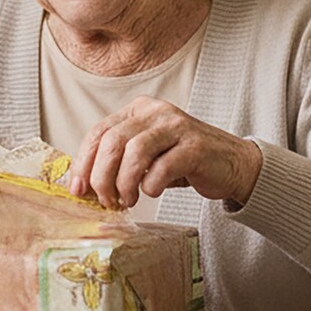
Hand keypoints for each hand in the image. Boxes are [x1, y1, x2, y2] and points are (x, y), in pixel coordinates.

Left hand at [68, 97, 262, 209]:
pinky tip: (152, 192)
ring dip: (125, 183)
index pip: (98, 132)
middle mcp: (156, 112)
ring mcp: (177, 126)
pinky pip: (163, 167)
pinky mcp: (196, 146)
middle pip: (113, 142)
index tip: (78, 189)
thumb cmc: (183, 162)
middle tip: (106, 200)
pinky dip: (151, 185)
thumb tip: (81, 186)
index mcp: (138, 110)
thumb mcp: (145, 156)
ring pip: (135, 152)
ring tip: (128, 200)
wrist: (232, 165)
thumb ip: (116, 162)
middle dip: (102, 177)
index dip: (83, 163)